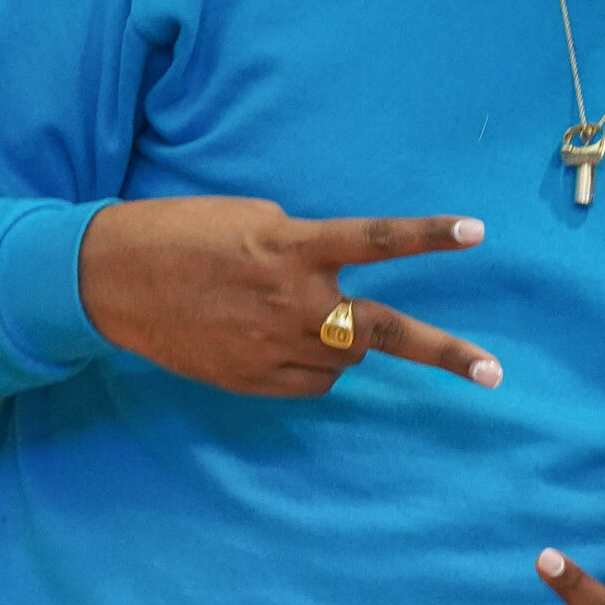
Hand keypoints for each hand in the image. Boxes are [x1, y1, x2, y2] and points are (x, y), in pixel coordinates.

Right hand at [79, 197, 498, 398]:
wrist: (111, 279)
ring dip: (348, 341)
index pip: (377, 240)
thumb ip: (303, 248)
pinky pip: (314, 383)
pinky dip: (315, 366)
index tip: (476, 232)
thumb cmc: (181, 234)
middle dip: (444, 353)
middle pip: (384, 332)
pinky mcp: (255, 380)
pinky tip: (283, 343)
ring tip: (309, 317)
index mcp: (292, 249)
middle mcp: (293, 301)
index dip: (428, 235)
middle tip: (493, 374)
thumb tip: (334, 279)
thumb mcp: (250, 221)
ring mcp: (275, 346)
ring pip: (348, 358)